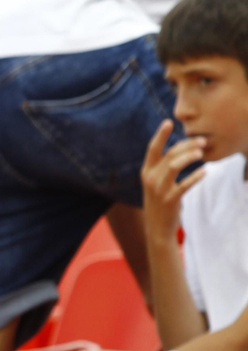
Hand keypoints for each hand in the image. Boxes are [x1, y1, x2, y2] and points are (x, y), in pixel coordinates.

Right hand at [141, 119, 207, 244]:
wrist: (157, 228)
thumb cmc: (160, 203)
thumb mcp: (156, 183)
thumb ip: (164, 167)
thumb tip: (181, 147)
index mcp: (146, 172)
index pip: (152, 149)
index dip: (160, 135)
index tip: (169, 122)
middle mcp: (150, 179)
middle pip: (169, 154)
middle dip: (186, 145)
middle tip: (202, 140)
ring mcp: (159, 190)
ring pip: (174, 166)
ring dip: (189, 157)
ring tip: (201, 153)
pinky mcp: (170, 200)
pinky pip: (184, 184)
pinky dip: (195, 177)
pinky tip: (205, 172)